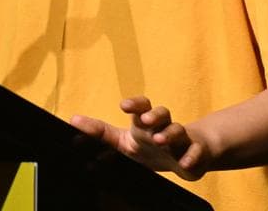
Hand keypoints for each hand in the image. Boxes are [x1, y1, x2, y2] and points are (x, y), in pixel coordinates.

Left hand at [71, 96, 211, 180]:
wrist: (185, 154)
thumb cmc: (149, 145)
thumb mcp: (123, 141)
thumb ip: (99, 132)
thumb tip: (73, 121)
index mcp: (145, 123)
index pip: (141, 107)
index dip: (134, 104)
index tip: (123, 105)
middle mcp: (163, 127)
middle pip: (162, 113)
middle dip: (154, 115)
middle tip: (145, 120)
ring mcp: (180, 139)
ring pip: (178, 131)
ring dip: (169, 134)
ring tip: (159, 140)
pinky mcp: (194, 154)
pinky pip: (195, 153)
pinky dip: (190, 157)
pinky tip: (184, 163)